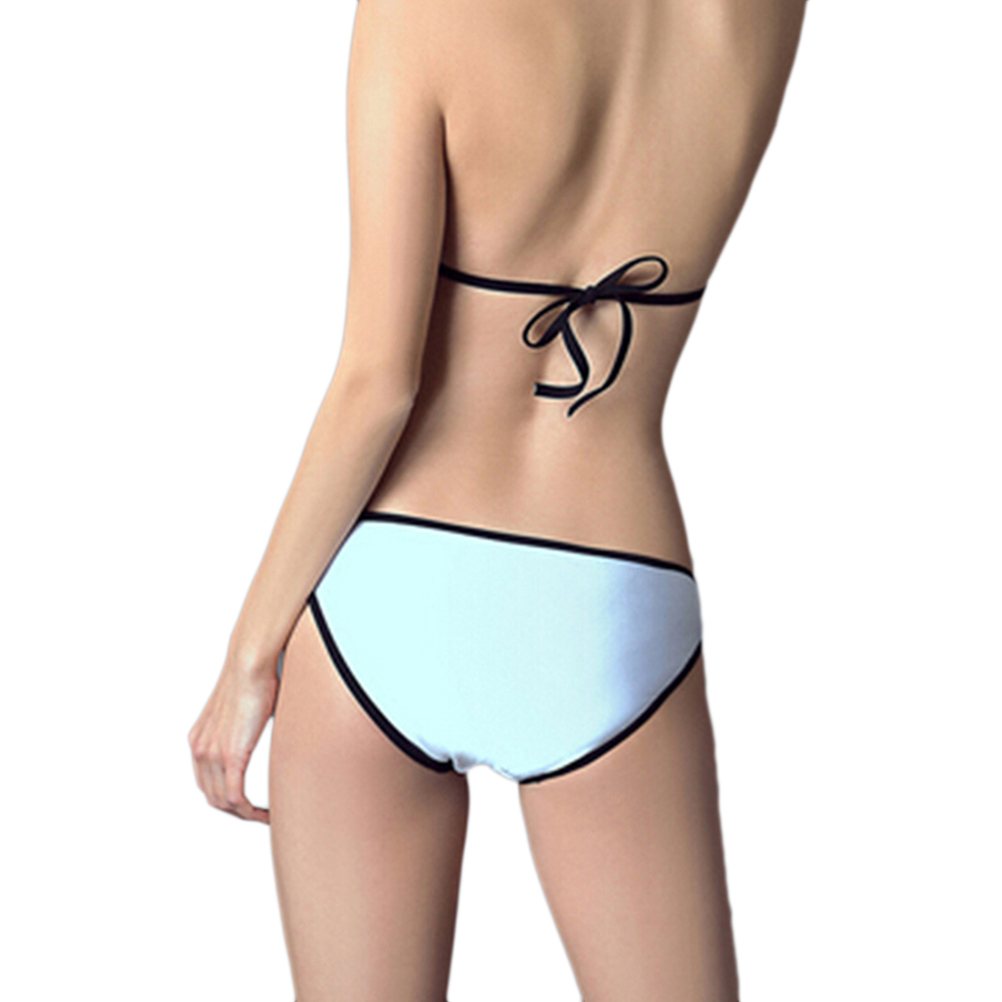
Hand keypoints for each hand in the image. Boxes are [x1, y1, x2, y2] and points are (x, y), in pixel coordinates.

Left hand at [189, 647, 278, 823]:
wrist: (249, 663)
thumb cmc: (253, 676)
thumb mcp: (243, 709)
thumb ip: (246, 725)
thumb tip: (265, 725)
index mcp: (199, 739)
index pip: (206, 782)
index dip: (226, 797)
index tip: (247, 802)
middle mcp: (200, 749)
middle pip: (212, 797)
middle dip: (236, 812)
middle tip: (259, 815)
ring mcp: (212, 754)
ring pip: (224, 801)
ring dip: (245, 815)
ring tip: (265, 816)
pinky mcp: (230, 755)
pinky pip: (235, 796)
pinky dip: (250, 811)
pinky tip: (266, 813)